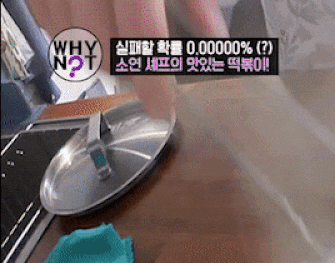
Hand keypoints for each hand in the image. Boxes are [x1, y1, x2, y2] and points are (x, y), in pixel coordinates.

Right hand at [27, 0, 227, 117]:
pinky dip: (68, 32)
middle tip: (147, 80)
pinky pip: (46, 17)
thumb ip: (195, 0)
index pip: (141, 36)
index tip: (163, 107)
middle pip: (100, 45)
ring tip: (122, 55)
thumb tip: (215, 40)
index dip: (153, 79)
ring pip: (67, 36)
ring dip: (96, 55)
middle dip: (125, 71)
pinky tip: (92, 29)